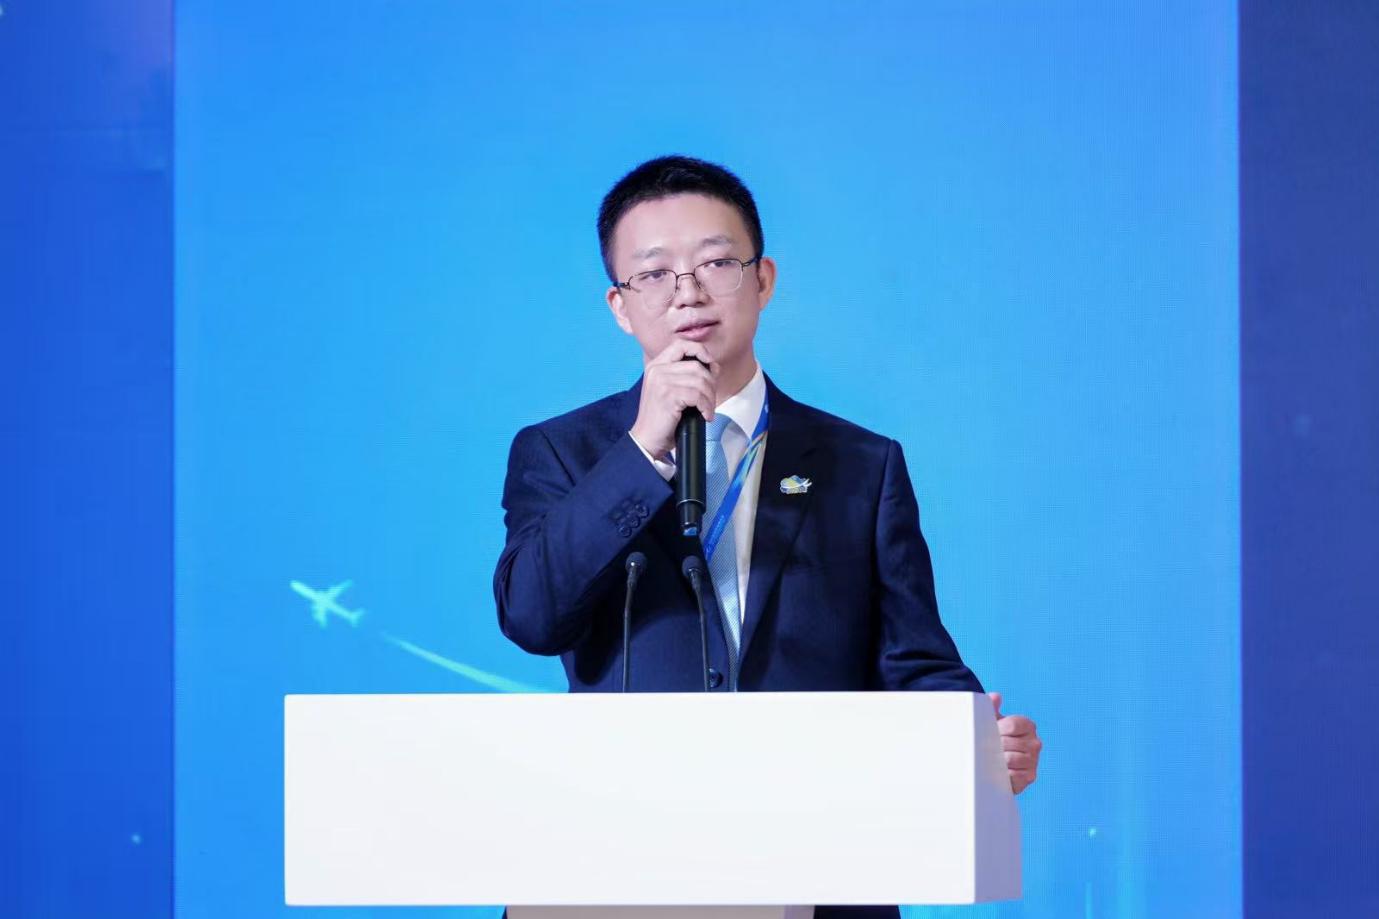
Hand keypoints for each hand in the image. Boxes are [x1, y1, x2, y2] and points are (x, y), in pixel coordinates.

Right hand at [628, 340, 719, 458]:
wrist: (646, 439)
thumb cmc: (661, 418)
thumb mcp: (669, 390)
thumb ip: (683, 375)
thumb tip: (712, 367)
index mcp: (656, 365)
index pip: (682, 345)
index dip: (700, 351)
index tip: (711, 365)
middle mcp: (657, 369)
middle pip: (697, 365)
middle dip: (710, 383)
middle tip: (710, 400)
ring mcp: (661, 381)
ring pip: (700, 381)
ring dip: (710, 398)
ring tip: (707, 410)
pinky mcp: (668, 395)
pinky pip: (698, 395)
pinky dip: (706, 407)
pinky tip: (705, 416)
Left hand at [990, 692, 1040, 794]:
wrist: (996, 762)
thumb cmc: (994, 737)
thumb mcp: (992, 720)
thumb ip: (991, 706)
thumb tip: (996, 697)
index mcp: (1028, 725)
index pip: (1012, 724)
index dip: (997, 729)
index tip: (991, 732)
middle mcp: (1035, 742)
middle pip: (1008, 742)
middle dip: (993, 745)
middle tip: (986, 748)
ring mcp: (1034, 760)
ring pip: (1010, 759)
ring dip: (996, 760)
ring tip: (991, 759)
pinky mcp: (1030, 776)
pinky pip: (1014, 775)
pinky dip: (1003, 774)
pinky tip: (998, 771)